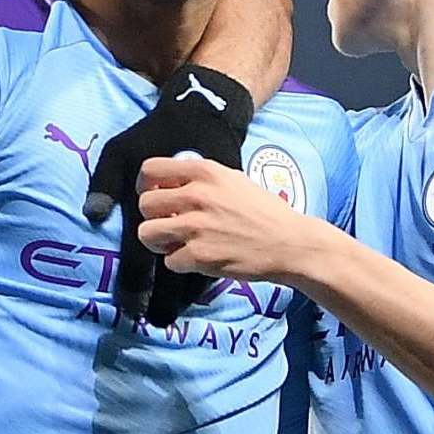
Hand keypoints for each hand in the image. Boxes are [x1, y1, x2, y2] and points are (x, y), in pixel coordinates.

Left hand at [135, 155, 312, 287]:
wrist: (289, 243)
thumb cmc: (264, 211)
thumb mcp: (233, 180)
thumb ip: (201, 179)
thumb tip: (169, 185)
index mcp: (205, 172)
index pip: (149, 170)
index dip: (146, 185)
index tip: (155, 195)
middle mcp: (197, 196)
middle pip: (144, 204)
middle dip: (153, 216)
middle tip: (169, 224)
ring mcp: (196, 227)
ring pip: (147, 234)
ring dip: (158, 242)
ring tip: (175, 243)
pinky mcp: (199, 256)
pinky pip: (168, 261)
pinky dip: (180, 263)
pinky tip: (198, 258)